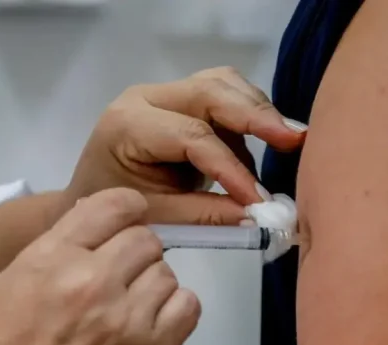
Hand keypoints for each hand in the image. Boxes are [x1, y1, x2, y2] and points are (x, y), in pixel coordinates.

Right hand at [0, 189, 198, 344]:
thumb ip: (64, 245)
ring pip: (167, 273)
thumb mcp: (16, 277)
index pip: (116, 205)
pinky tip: (151, 320)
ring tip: (126, 306)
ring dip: (150, 284)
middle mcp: (93, 282)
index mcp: (54, 257)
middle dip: (134, 253)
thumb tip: (105, 222)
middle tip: (117, 275)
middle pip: (146, 239)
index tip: (129, 219)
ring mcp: (125, 320)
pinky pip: (188, 308)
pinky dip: (174, 309)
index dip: (127, 210)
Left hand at [66, 66, 306, 224]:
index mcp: (128, 124)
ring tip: (285, 141)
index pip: (192, 136)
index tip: (259, 200)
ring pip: (223, 83)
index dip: (232, 168)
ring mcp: (166, 94)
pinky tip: (266, 143)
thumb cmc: (116, 212)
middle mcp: (147, 97)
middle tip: (295, 141)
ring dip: (256, 111)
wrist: (93, 197)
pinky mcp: (183, 100)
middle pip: (212, 90)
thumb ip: (208, 215)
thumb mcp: (159, 218)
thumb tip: (259, 216)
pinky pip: (225, 95)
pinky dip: (249, 116)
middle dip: (257, 115)